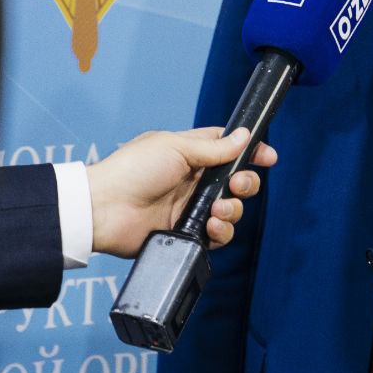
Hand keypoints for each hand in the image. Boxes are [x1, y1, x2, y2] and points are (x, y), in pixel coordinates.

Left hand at [86, 126, 276, 257]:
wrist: (104, 209)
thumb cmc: (133, 169)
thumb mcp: (175, 147)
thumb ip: (213, 148)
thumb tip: (245, 136)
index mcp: (191, 154)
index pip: (229, 149)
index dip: (251, 151)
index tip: (268, 156)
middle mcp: (194, 181)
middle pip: (237, 181)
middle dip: (246, 183)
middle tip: (237, 185)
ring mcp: (191, 208)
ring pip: (231, 210)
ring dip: (233, 209)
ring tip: (216, 211)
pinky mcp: (186, 234)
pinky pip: (217, 236)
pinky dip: (220, 232)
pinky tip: (210, 227)